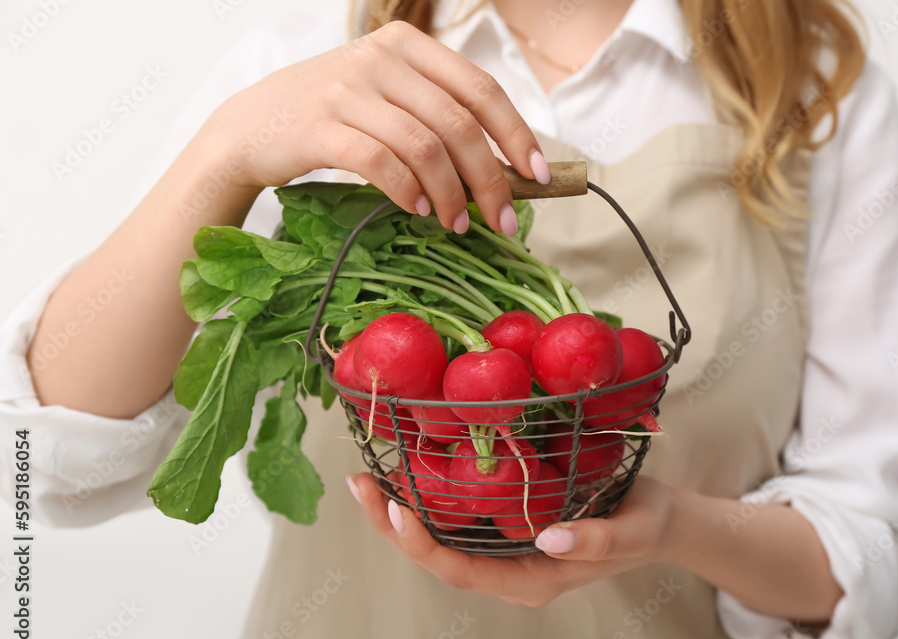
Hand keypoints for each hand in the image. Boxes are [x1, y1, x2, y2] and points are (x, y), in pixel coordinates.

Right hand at [201, 21, 548, 232]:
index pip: (479, 88)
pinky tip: (418, 211)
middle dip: (489, 179)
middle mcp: (380, 59)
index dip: (515, 134)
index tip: (538, 175)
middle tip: (503, 220)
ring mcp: (347, 89)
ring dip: (450, 194)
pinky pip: (380, 162)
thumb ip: (436, 118)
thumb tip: (500, 171)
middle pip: (458, 123)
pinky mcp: (320, 126)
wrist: (250, 127)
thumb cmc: (332, 120)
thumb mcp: (386, 99)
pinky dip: (407, 191)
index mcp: (407, 47)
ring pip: (424, 146)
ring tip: (456, 224)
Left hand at [348, 473, 674, 606]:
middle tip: (360, 487)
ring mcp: (505, 547)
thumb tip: (547, 536)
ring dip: (403, 510)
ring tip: (369, 477)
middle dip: (394, 525)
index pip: (463, 571)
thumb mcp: (632, 531)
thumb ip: (594, 540)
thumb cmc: (648, 526)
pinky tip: (412, 467)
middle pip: (438, 556)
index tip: (395, 509)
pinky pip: (460, 516)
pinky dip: (432, 494)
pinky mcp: (508, 524)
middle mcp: (508, 569)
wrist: (660, 520)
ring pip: (443, 536)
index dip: (422, 545)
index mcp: (531, 580)